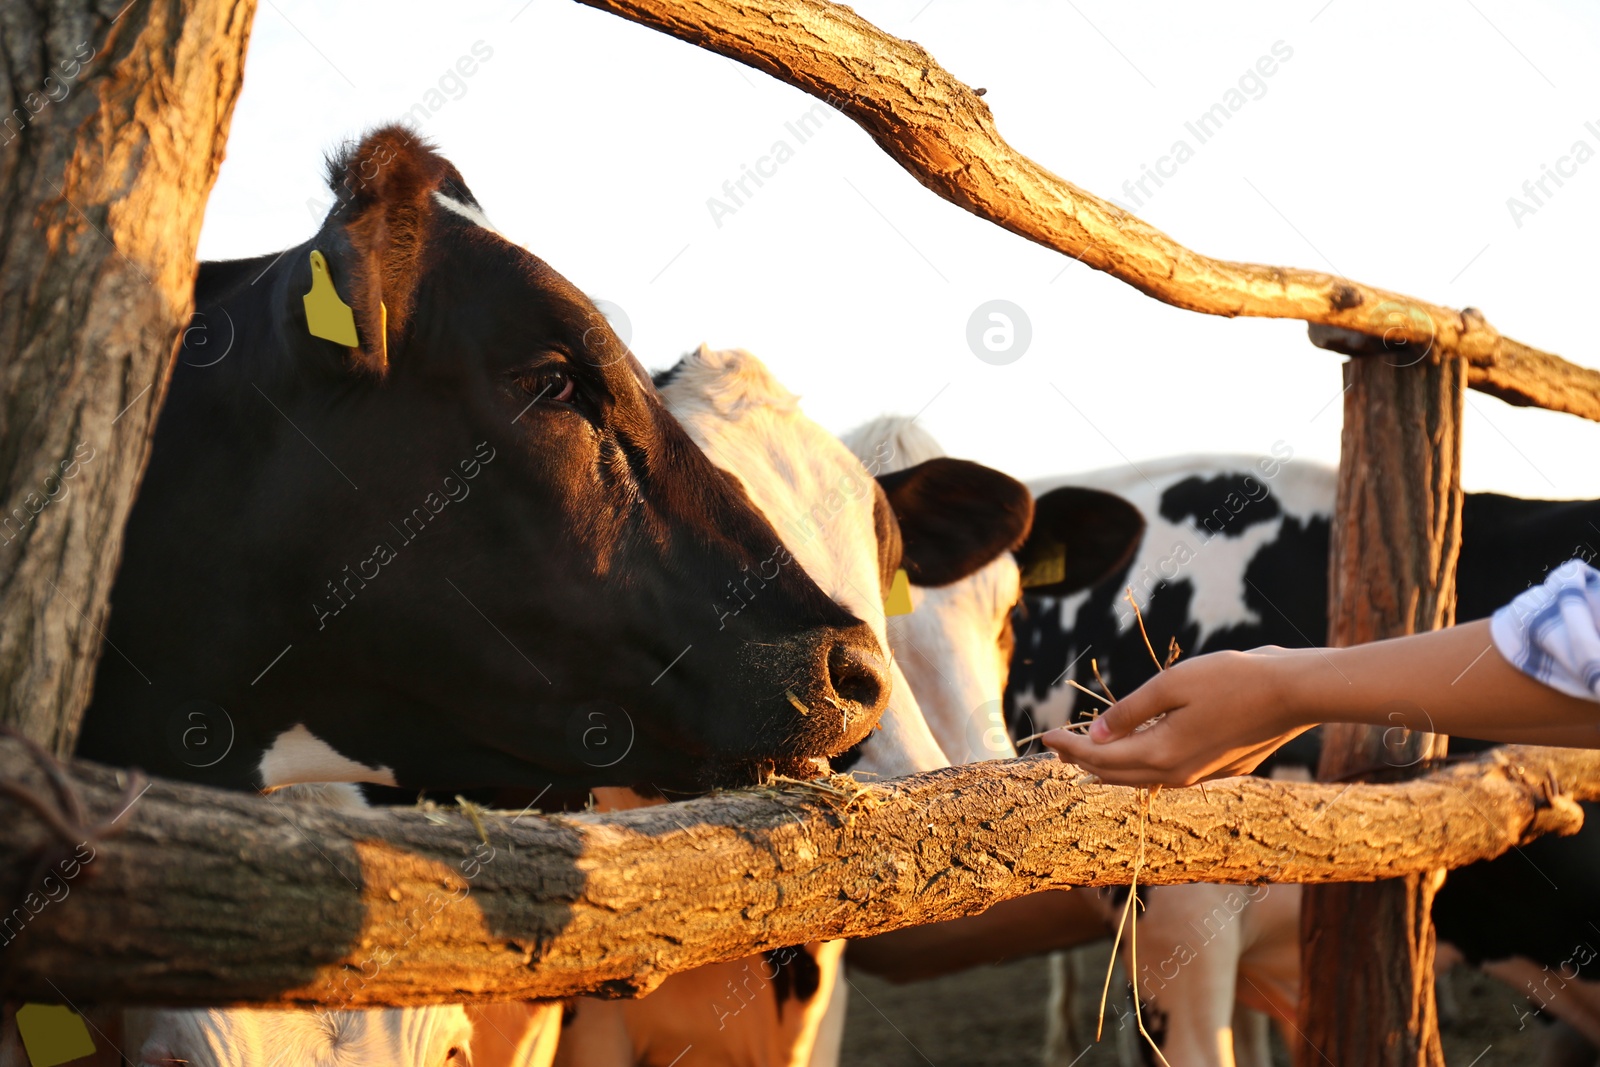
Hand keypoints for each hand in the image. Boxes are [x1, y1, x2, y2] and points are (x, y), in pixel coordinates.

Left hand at [1041, 647, 1319, 785]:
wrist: (1291, 693)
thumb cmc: (1230, 679)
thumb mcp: (1171, 685)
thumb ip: (1129, 713)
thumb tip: (1095, 738)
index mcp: (1160, 754)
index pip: (1099, 759)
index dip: (1069, 747)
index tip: (1045, 734)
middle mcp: (1176, 774)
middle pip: (1115, 775)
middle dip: (1081, 761)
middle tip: (1056, 746)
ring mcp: (1198, 775)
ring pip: (1140, 778)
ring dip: (1109, 766)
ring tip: (1085, 752)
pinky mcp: (1216, 768)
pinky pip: (1165, 772)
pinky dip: (1139, 764)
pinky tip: (1134, 751)